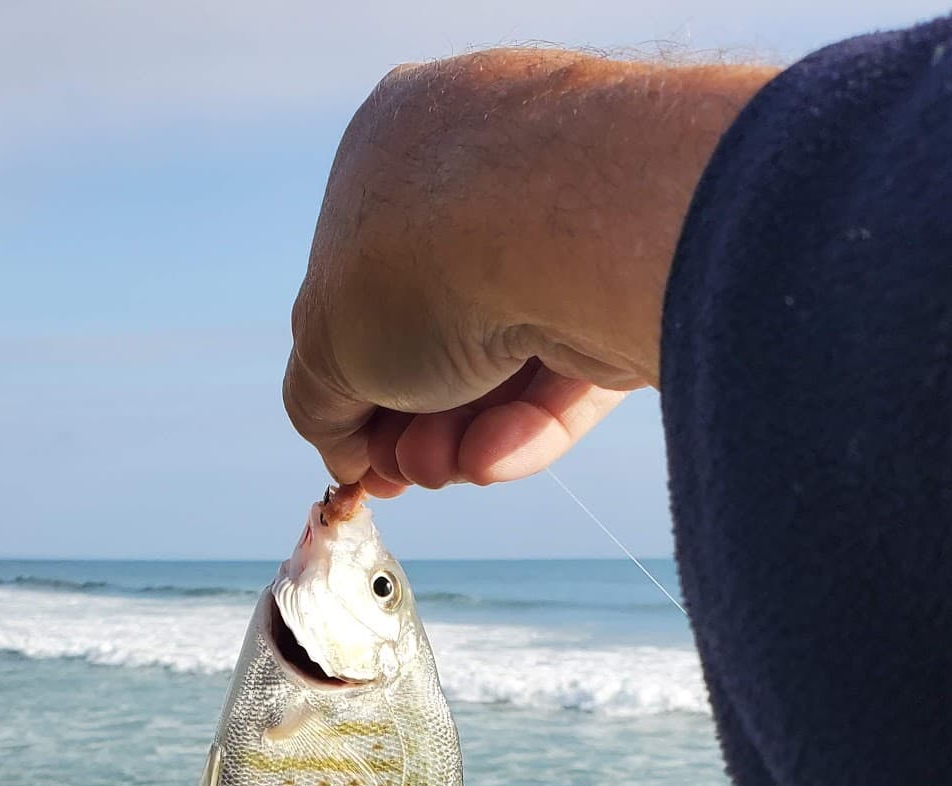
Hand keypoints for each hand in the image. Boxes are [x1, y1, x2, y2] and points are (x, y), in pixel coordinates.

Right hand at [283, 50, 774, 494]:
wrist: (565, 230)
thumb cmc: (421, 263)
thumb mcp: (324, 342)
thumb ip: (320, 400)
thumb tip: (344, 450)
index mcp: (393, 149)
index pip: (364, 288)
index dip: (356, 386)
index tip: (360, 454)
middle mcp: (483, 170)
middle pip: (436, 338)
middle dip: (414, 424)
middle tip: (403, 470)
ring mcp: (566, 224)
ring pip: (506, 365)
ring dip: (464, 437)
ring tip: (445, 467)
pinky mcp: (631, 284)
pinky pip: (570, 372)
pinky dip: (528, 428)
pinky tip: (494, 458)